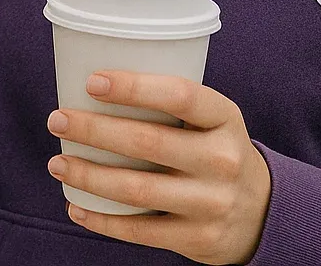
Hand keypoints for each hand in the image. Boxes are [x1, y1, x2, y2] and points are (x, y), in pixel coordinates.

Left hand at [45, 71, 270, 264]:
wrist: (262, 212)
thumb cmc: (216, 151)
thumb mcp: (212, 121)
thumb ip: (171, 106)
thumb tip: (92, 87)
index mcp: (225, 118)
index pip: (180, 95)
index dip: (134, 87)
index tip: (92, 82)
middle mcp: (222, 160)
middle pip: (147, 142)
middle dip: (93, 130)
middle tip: (58, 120)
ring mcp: (212, 202)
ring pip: (136, 189)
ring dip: (89, 177)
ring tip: (58, 164)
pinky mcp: (198, 238)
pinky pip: (139, 230)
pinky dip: (101, 220)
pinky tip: (76, 206)